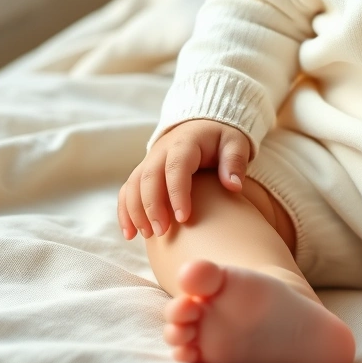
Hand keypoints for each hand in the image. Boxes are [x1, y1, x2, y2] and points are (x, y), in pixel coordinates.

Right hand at [118, 119, 250, 239]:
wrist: (203, 127)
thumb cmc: (222, 139)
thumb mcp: (236, 143)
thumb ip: (235, 161)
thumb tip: (234, 186)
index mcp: (185, 143)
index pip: (177, 167)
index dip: (177, 192)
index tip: (183, 218)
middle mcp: (161, 151)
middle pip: (149, 177)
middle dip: (152, 206)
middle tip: (162, 232)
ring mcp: (149, 161)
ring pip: (133, 185)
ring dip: (136, 211)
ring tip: (148, 235)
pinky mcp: (143, 172)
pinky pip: (128, 190)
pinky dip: (125, 211)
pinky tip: (130, 234)